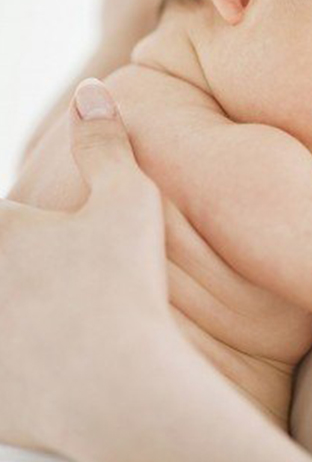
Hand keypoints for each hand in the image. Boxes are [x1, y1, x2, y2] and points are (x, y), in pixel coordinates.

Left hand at [0, 79, 169, 450]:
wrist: (122, 389)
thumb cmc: (125, 287)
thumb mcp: (129, 203)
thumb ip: (105, 144)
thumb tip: (91, 91)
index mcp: (0, 234)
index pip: (6, 214)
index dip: (25, 218)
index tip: (42, 229)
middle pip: (5, 259)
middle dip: (23, 258)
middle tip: (52, 266)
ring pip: (2, 312)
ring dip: (19, 308)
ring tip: (47, 309)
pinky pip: (5, 372)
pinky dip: (19, 365)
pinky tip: (43, 359)